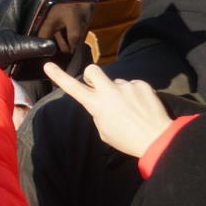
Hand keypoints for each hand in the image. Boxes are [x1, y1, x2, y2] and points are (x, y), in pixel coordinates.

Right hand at [43, 64, 170, 158]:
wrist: (156, 138)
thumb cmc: (127, 140)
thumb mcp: (104, 132)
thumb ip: (99, 113)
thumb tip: (102, 103)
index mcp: (96, 104)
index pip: (73, 88)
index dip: (59, 76)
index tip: (48, 65)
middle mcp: (109, 91)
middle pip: (93, 70)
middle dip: (92, 76)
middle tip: (98, 87)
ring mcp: (126, 85)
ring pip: (117, 83)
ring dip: (120, 92)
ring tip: (131, 110)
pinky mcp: (142, 84)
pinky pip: (133, 85)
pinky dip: (135, 94)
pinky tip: (141, 107)